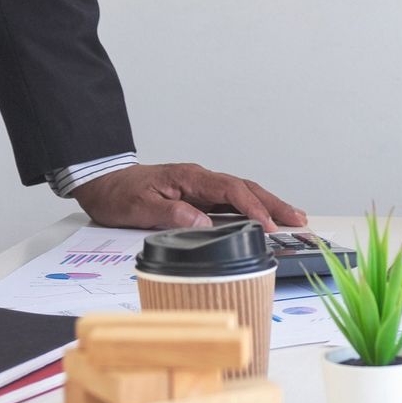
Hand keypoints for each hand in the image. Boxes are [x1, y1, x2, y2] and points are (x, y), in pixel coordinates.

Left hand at [71, 163, 305, 230]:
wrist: (103, 181)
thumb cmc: (119, 193)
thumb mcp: (140, 207)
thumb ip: (172, 214)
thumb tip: (203, 224)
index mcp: (190, 177)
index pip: (230, 190)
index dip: (252, 208)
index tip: (267, 225)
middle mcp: (200, 179)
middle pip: (246, 188)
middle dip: (274, 204)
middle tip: (298, 219)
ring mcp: (201, 187)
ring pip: (243, 194)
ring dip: (268, 205)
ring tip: (292, 218)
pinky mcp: (199, 197)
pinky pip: (232, 201)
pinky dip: (252, 209)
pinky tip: (263, 219)